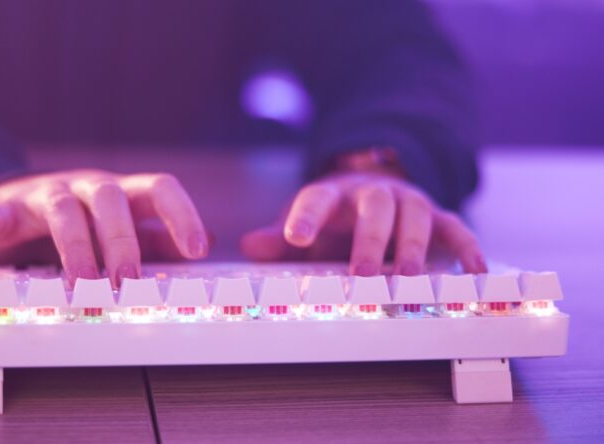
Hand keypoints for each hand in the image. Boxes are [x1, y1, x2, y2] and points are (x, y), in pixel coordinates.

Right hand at [0, 170, 208, 285]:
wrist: (20, 199)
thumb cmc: (82, 220)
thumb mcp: (123, 226)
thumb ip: (157, 237)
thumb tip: (204, 246)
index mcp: (123, 192)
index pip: (160, 189)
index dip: (180, 215)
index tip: (196, 249)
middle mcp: (88, 187)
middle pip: (110, 200)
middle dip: (122, 241)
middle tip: (130, 281)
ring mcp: (46, 194)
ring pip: (63, 210)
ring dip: (74, 246)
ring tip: (80, 283)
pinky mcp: (7, 208)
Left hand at [241, 171, 486, 274]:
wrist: (374, 194)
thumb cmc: (334, 220)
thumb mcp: (304, 226)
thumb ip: (278, 238)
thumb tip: (252, 246)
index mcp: (334, 194)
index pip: (316, 199)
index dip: (306, 217)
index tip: (294, 238)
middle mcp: (372, 194)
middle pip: (374, 207)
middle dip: (368, 240)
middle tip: (361, 274)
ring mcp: (408, 202)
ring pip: (414, 214)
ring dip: (411, 245)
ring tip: (406, 278)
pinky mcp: (437, 217)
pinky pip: (456, 227)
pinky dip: (467, 246)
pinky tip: (474, 270)